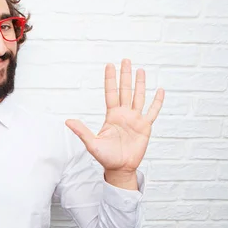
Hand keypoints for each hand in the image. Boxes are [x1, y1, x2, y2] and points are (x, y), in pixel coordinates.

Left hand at [65, 59, 163, 175]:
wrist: (120, 168)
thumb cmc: (105, 157)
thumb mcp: (92, 143)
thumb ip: (82, 131)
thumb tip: (67, 121)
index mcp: (112, 115)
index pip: (111, 93)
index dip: (110, 79)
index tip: (110, 65)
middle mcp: (124, 114)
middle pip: (125, 90)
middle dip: (125, 75)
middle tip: (126, 60)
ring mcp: (135, 119)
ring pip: (139, 97)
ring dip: (140, 84)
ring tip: (141, 70)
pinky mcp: (145, 127)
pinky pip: (153, 112)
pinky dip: (157, 102)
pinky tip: (160, 91)